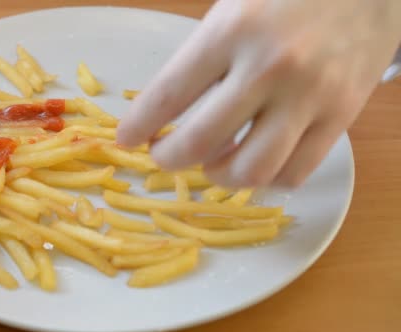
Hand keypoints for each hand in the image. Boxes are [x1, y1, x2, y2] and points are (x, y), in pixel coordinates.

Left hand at [117, 0, 400, 186]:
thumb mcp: (232, 10)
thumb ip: (202, 60)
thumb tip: (166, 113)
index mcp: (232, 31)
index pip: (169, 94)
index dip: (139, 126)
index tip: (126, 140)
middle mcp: (269, 68)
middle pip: (202, 142)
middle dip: (170, 159)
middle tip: (164, 155)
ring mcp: (309, 96)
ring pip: (251, 170)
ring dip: (219, 176)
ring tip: (212, 163)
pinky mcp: (342, 116)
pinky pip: (295, 172)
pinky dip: (266, 179)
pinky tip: (255, 161)